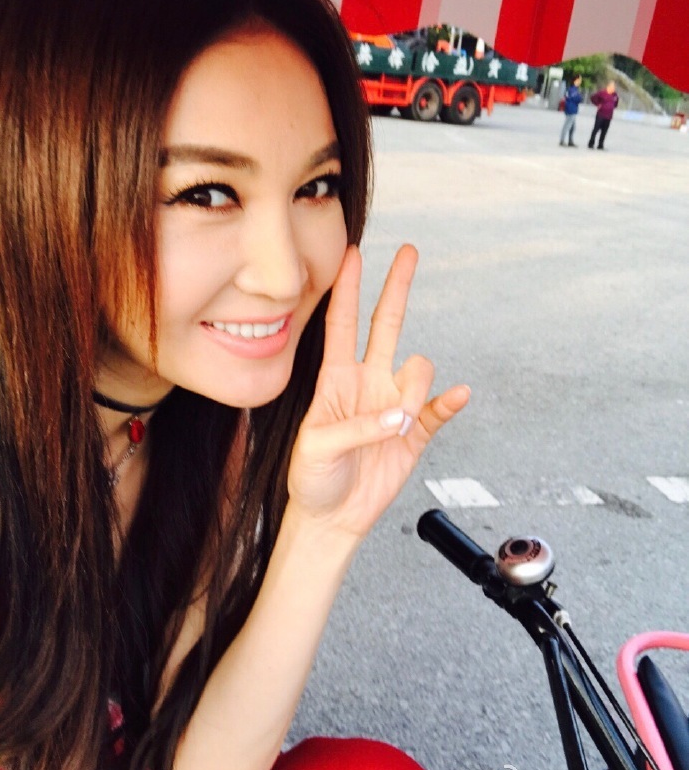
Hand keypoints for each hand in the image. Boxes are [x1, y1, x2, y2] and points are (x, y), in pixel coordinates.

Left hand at [287, 244, 469, 537]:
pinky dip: (450, 402)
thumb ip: (356, 427)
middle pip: (386, 325)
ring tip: (397, 422)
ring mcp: (393, 405)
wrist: (331, 516)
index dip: (348, 289)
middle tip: (409, 252)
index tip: (353, 254)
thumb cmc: (311, 478)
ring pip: (418, 370)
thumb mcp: (316, 449)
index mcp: (335, 380)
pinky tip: (458, 396)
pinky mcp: (414, 433)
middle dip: (397, 288)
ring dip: (415, 389)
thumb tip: (397, 415)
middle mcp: (367, 383)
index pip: (343, 324)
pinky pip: (439, 409)